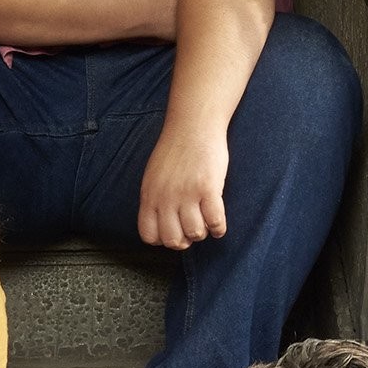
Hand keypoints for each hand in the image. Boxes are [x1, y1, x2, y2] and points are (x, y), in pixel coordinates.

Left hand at [137, 121, 229, 248]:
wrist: (193, 126)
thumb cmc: (175, 149)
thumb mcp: (153, 176)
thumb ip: (155, 199)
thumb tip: (161, 223)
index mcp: (149, 196)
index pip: (149, 235)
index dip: (162, 240)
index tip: (173, 234)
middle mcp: (166, 198)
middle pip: (173, 240)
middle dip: (184, 241)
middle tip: (191, 232)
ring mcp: (187, 194)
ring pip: (195, 233)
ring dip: (202, 232)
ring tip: (205, 223)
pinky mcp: (208, 189)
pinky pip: (215, 222)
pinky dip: (219, 229)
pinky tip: (219, 225)